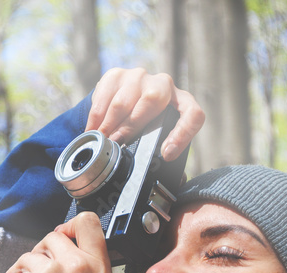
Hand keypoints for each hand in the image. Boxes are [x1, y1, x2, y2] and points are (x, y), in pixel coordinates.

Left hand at [0, 211, 112, 272]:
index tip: (67, 234)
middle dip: (45, 251)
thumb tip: (69, 253)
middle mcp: (75, 264)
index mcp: (98, 267)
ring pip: (29, 255)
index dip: (73, 224)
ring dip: (26, 270)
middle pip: (53, 235)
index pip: (88, 222)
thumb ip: (89, 272)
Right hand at [86, 67, 204, 161]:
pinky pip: (105, 95)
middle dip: (132, 127)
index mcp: (183, 104)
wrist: (123, 101)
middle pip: (153, 100)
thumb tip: (174, 182)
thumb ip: (168, 159)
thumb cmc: (146, 128)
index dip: (182, 134)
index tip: (167, 155)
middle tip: (117, 146)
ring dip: (110, 124)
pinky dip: (96, 117)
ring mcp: (140, 77)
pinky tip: (93, 130)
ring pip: (124, 100)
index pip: (192, 114)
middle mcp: (164, 86)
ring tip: (102, 141)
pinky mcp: (117, 75)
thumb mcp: (159, 139)